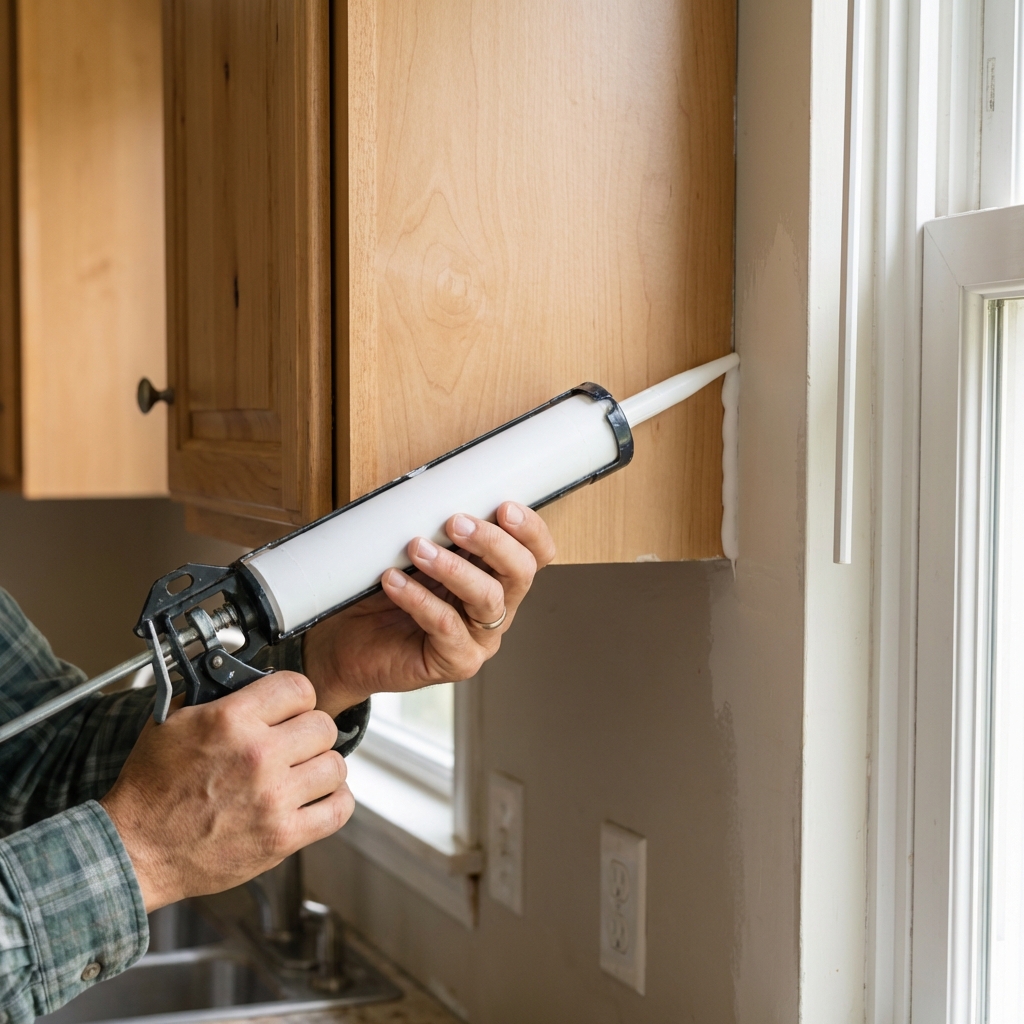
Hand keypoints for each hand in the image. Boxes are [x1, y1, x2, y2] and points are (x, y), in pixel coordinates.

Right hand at [101, 672, 352, 911]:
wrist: (136, 851)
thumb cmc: (150, 792)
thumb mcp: (172, 723)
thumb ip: (215, 696)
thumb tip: (246, 680)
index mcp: (231, 721)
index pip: (298, 687)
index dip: (296, 696)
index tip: (292, 707)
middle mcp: (258, 756)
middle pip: (323, 726)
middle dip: (310, 731)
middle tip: (297, 742)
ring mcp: (274, 797)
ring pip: (335, 765)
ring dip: (322, 766)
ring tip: (304, 771)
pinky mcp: (282, 836)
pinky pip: (337, 809)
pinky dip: (334, 801)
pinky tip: (318, 797)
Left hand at [302, 501, 555, 715]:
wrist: (348, 643)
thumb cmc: (384, 595)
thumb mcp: (415, 554)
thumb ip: (436, 529)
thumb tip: (434, 490)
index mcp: (496, 577)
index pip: (535, 553)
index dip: (529, 530)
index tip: (504, 506)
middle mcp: (496, 608)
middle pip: (520, 573)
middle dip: (492, 542)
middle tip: (455, 522)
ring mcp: (479, 638)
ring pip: (487, 599)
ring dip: (453, 568)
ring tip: (417, 548)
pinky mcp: (455, 661)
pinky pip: (446, 626)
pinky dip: (419, 599)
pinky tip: (394, 581)